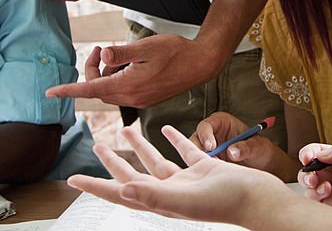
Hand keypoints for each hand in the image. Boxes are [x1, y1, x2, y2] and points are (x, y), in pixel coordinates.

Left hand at [46, 34, 220, 107]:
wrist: (200, 64)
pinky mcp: (145, 98)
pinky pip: (121, 90)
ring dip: (108, 72)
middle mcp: (131, 97)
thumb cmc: (176, 52)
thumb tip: (103, 54)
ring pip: (109, 88)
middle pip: (98, 87)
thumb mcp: (146, 47)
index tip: (50, 92)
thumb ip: (122, 52)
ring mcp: (139, 100)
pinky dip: (119, 77)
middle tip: (103, 47)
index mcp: (128, 86)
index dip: (68, 90)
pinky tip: (131, 63)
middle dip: (94, 68)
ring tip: (123, 53)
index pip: (90, 89)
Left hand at [69, 125, 291, 225]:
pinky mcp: (203, 169)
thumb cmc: (225, 202)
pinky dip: (174, 139)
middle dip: (113, 160)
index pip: (119, 192)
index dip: (95, 185)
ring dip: (140, 146)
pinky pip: (183, 152)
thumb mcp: (186, 198)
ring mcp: (186, 181)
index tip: (73, 178)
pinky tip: (168, 128)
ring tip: (126, 129)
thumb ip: (154, 194)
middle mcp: (168, 192)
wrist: (258, 199)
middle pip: (132, 175)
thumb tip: (122, 191)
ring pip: (156, 160)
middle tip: (96, 144)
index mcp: (159, 201)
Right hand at [190, 112, 289, 174]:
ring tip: (212, 173)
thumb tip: (232, 152)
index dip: (206, 135)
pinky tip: (212, 180)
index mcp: (222, 122)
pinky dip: (203, 172)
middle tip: (208, 164)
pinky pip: (199, 167)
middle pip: (195, 140)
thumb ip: (246, 147)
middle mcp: (212, 134)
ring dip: (200, 164)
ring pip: (194, 155)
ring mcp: (208, 150)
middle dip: (199, 152)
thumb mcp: (257, 147)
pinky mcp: (208, 163)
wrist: (262, 165)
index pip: (207, 125)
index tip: (211, 147)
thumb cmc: (260, 150)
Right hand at [297, 138, 331, 229]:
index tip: (309, 159)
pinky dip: (329, 203)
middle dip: (308, 176)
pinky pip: (328, 209)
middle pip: (313, 175)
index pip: (320, 153)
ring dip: (316, 190)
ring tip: (328, 188)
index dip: (309, 155)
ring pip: (316, 193)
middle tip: (314, 178)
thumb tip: (324, 152)